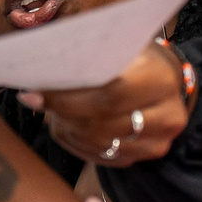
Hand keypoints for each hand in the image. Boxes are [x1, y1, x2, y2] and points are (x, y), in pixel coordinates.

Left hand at [18, 43, 189, 167]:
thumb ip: (91, 55)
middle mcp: (167, 116)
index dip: (68, 98)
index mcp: (161, 80)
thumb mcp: (121, 44)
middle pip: (101, 123)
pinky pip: (101, 157)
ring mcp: (157, 142)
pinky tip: (65, 125)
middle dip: (62, 113)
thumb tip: (44, 63)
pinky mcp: (145, 156)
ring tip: (51, 110)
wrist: (167, 81)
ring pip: (98, 144)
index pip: (109, 96)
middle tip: (36, 101)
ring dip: (66, 128)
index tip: (35, 93)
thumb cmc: (137, 57)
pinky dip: (76, 142)